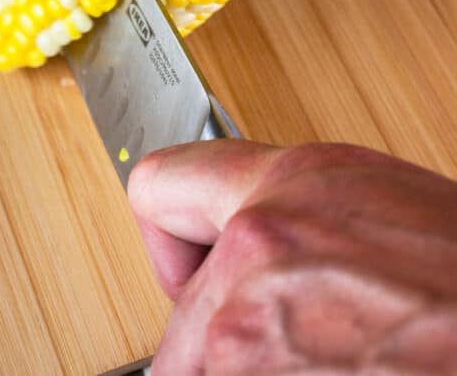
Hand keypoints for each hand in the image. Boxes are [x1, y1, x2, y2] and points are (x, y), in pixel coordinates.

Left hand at [129, 141, 456, 373]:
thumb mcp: (381, 213)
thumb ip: (300, 225)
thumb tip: (255, 250)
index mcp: (294, 183)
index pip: (160, 185)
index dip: (174, 231)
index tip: (186, 256)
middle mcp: (255, 248)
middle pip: (179, 309)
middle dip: (223, 333)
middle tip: (298, 344)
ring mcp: (244, 338)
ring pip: (201, 372)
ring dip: (249, 374)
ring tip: (343, 362)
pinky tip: (344, 374)